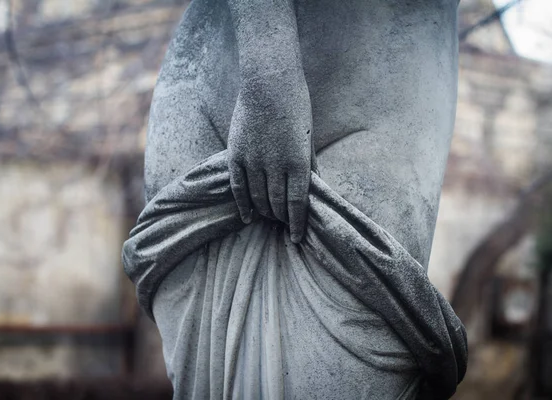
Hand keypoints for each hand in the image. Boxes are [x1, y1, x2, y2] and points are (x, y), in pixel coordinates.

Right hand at [228, 71, 312, 242]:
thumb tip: (316, 190)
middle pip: (277, 203)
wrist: (268, 82)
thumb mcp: (309, 137)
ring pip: (258, 197)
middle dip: (282, 219)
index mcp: (298, 161)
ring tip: (270, 219)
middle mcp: (275, 164)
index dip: (297, 223)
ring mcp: (253, 159)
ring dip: (265, 212)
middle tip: (284, 225)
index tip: (297, 238)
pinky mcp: (236, 153)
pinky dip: (242, 204)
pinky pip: (238, 186)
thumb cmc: (296, 108)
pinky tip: (248, 217)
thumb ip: (310, 166)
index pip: (297, 203)